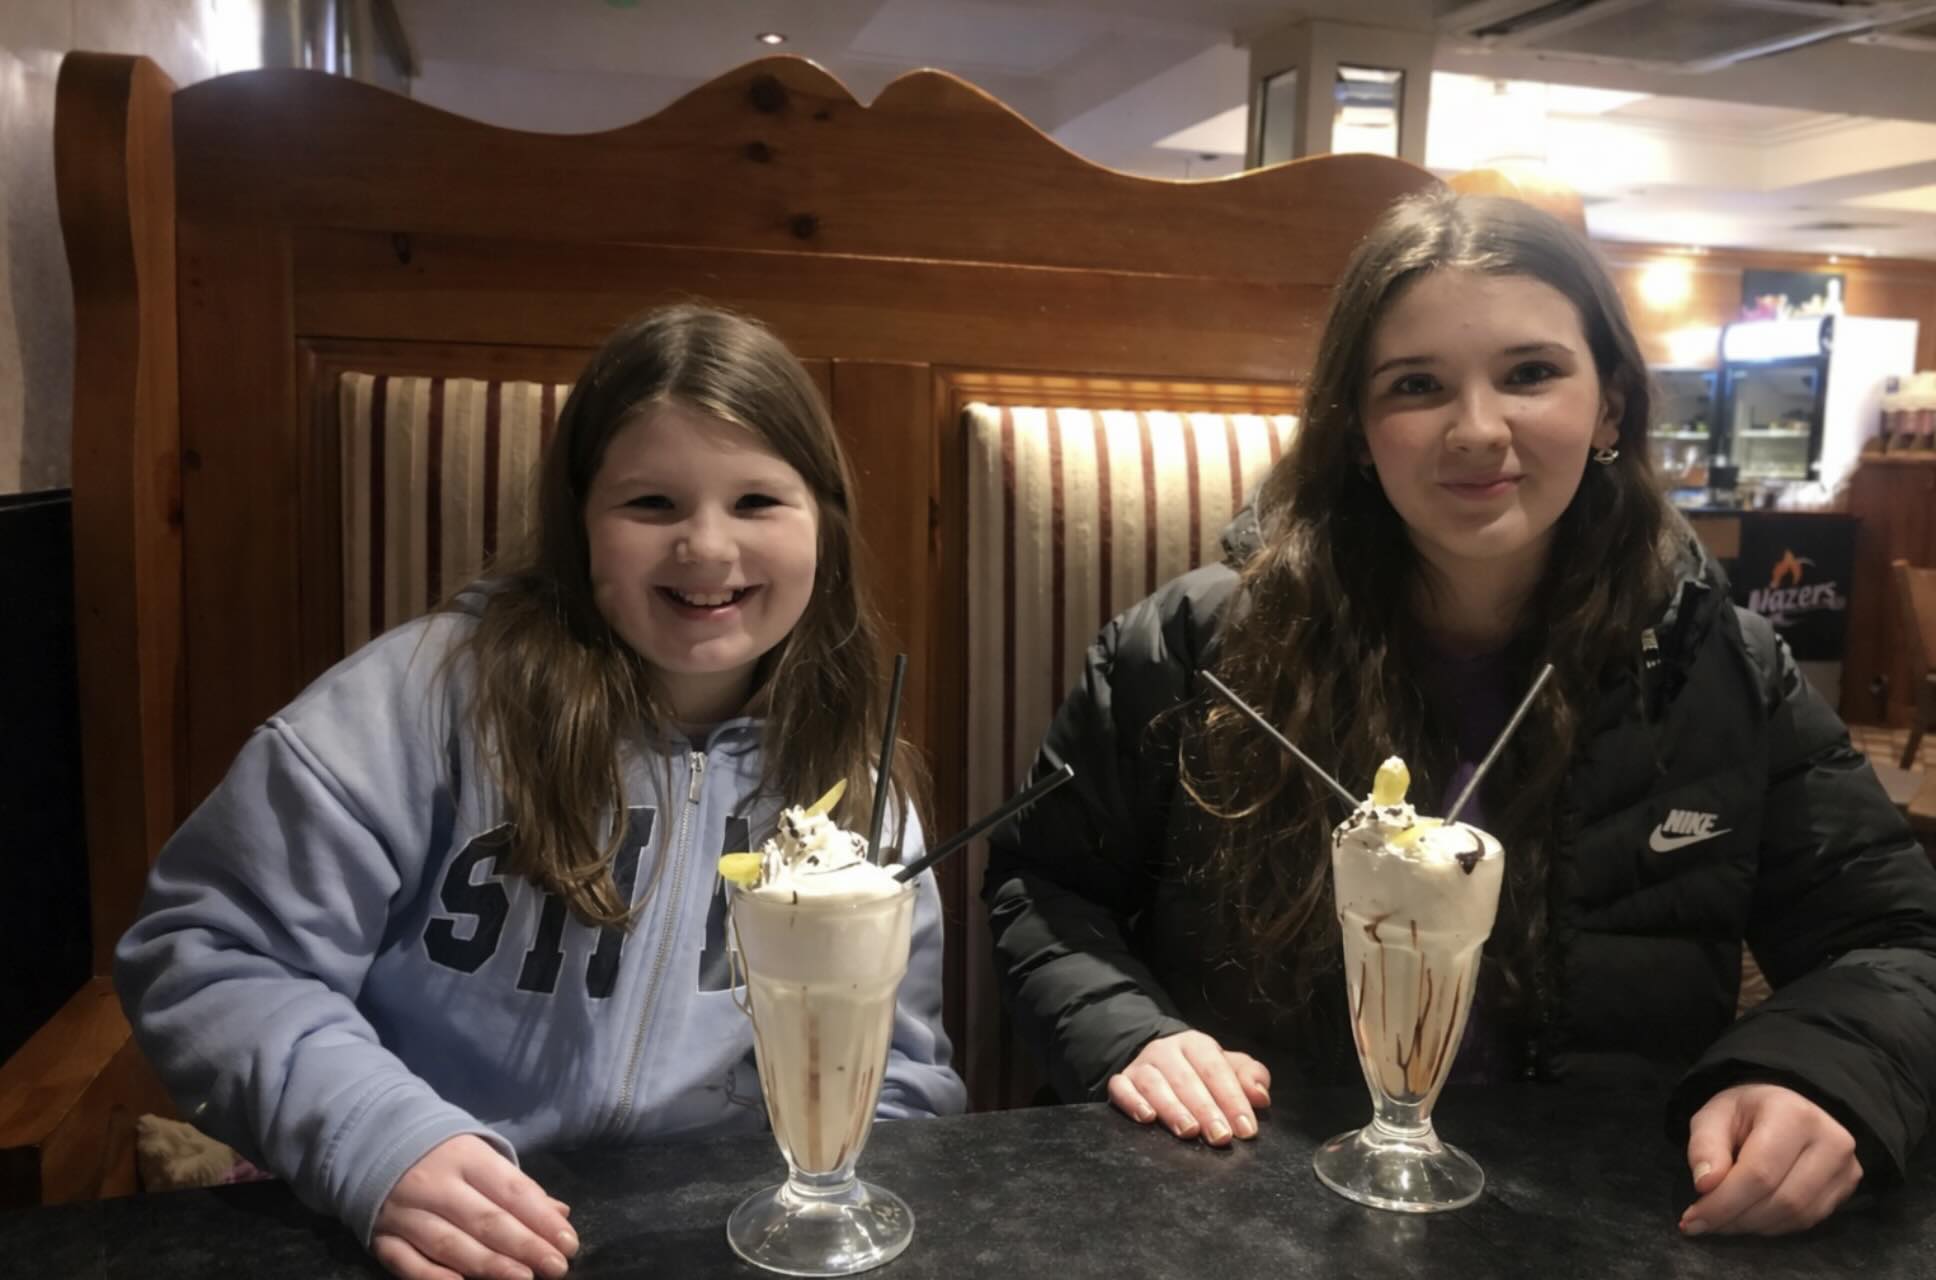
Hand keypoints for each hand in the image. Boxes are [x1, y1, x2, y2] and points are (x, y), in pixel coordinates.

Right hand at [371, 1134, 579, 1279]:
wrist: (371, 1141)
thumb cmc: (441, 1153)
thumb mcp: (480, 1156)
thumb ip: (518, 1187)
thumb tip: (560, 1215)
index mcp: (465, 1156)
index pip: (511, 1190)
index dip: (541, 1219)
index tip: (568, 1243)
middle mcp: (435, 1184)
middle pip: (485, 1220)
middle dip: (525, 1245)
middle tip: (556, 1267)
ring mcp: (405, 1213)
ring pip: (450, 1244)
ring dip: (489, 1265)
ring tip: (524, 1278)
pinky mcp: (382, 1237)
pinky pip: (408, 1263)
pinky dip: (435, 1277)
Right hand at [1107, 1030, 1270, 1145]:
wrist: (1159, 1059)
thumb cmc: (1201, 1070)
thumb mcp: (1228, 1067)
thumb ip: (1250, 1077)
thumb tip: (1261, 1097)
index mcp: (1196, 1044)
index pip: (1216, 1069)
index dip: (1232, 1099)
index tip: (1246, 1129)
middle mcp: (1166, 1050)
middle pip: (1186, 1079)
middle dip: (1206, 1109)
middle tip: (1221, 1137)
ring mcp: (1141, 1065)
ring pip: (1154, 1084)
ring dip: (1172, 1108)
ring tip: (1189, 1132)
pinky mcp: (1122, 1080)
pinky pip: (1121, 1088)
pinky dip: (1132, 1102)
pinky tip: (1146, 1118)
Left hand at [1681, 1083, 1862, 1235]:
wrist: (1784, 1106)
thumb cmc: (1744, 1111)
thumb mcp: (1713, 1116)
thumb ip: (1705, 1146)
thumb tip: (1706, 1185)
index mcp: (1793, 1114)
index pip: (1759, 1172)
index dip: (1724, 1203)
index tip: (1692, 1219)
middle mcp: (1830, 1140)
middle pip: (1782, 1199)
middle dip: (1736, 1218)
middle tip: (1704, 1222)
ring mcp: (1846, 1166)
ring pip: (1797, 1215)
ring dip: (1753, 1226)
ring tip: (1723, 1219)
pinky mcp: (1847, 1187)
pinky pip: (1809, 1220)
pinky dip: (1773, 1225)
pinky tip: (1749, 1216)